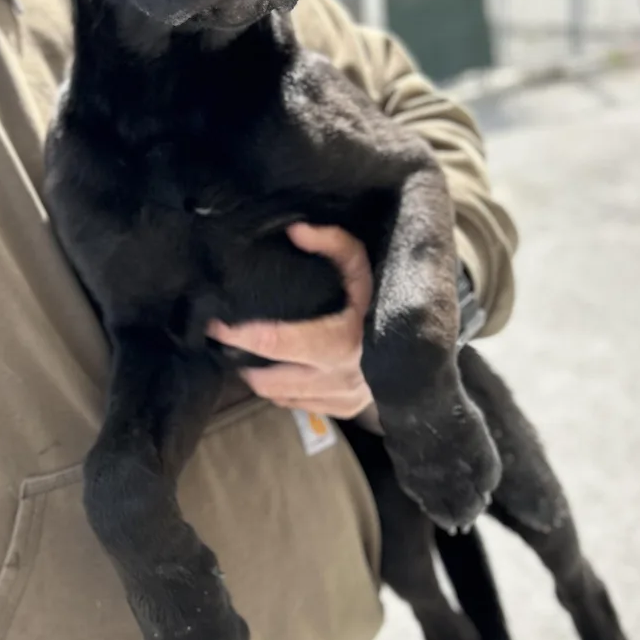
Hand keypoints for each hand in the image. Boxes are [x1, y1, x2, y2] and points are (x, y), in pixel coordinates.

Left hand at [207, 223, 374, 418]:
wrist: (423, 347)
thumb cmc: (391, 301)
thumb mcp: (367, 267)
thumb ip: (334, 245)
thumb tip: (295, 231)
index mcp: (339, 343)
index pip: (275, 344)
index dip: (239, 335)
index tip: (216, 324)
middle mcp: (337, 377)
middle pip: (267, 379)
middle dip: (244, 361)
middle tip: (231, 341)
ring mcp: (340, 398)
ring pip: (278, 396)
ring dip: (261, 376)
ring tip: (252, 354)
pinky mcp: (343, 409)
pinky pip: (297, 405)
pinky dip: (284, 389)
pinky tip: (282, 369)